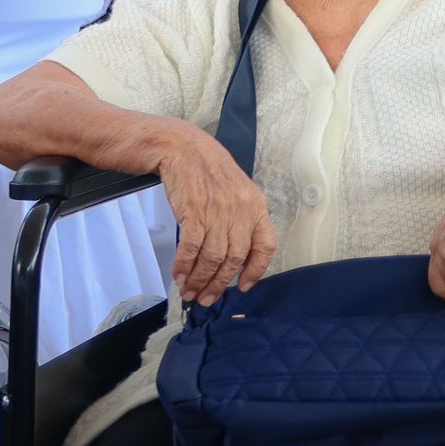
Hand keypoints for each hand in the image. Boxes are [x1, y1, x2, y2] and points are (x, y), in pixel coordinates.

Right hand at [159, 125, 276, 304]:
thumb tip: (235, 254)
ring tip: (189, 291)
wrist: (182, 147)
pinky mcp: (194, 211)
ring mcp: (218, 211)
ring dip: (199, 279)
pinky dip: (184, 266)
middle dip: (219, 283)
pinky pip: (191, 248)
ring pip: (213, 257)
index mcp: (257, 206)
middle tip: (206, 298)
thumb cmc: (208, 170)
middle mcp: (241, 210)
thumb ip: (240, 218)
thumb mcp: (236, 191)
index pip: (266, 246)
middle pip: (235, 258)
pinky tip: (179, 275)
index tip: (243, 286)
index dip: (256, 270)